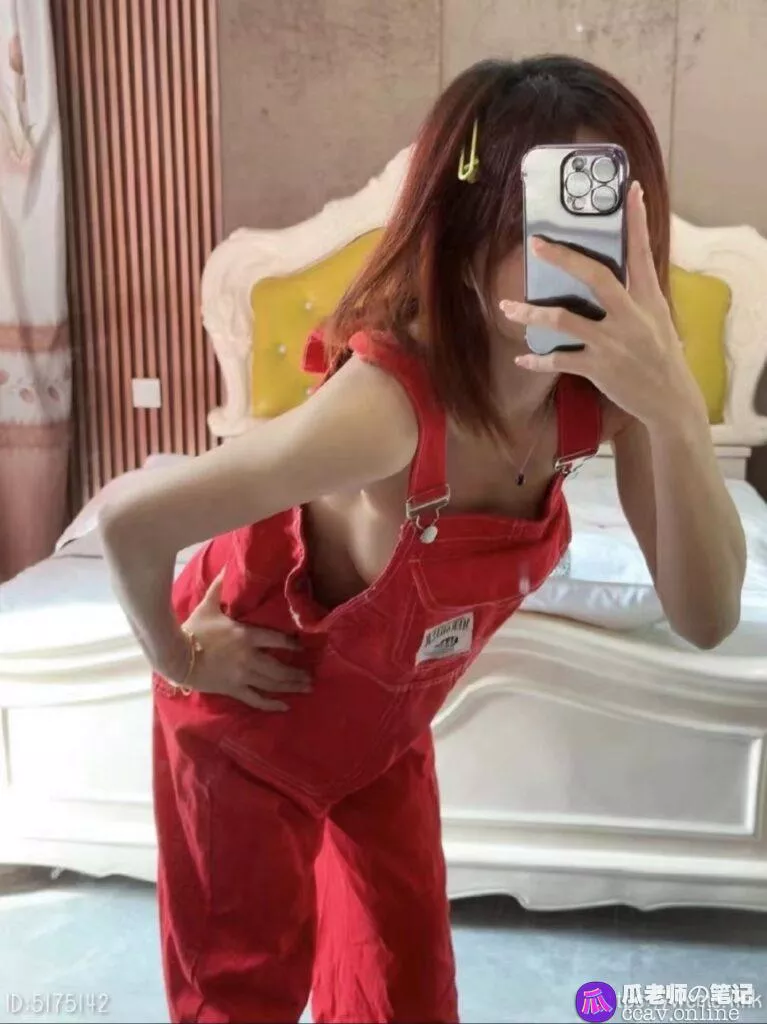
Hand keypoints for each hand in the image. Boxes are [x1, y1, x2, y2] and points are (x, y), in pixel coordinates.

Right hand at [174, 570, 310, 710]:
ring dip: (291, 687)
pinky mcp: (233, 689)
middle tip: (312, 676)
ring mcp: (242, 675)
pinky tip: (284, 707)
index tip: (303, 647)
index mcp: (245, 635)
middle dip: (297, 672)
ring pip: (272, 684)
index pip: (277, 639)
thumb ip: (220, 588)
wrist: (175, 656)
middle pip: (279, 667)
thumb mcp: (207, 606)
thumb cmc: (193, 629)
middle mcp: (248, 657)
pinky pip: (256, 699)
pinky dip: (271, 705)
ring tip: (307, 688)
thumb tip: (227, 566)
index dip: (292, 644)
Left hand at [500, 181, 705, 429]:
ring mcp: (612, 342)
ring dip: (531, 313)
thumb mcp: (656, 318)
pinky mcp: (598, 367)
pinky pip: (559, 360)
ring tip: (507, 307)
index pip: (641, 252)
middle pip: (595, 277)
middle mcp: (630, 315)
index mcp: (647, 298)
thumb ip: (636, 294)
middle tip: (536, 243)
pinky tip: (521, 358)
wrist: (670, 399)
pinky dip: (537, 360)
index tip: (630, 190)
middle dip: (563, 258)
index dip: (636, 221)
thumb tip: (612, 272)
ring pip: (564, 320)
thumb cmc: (660, 355)